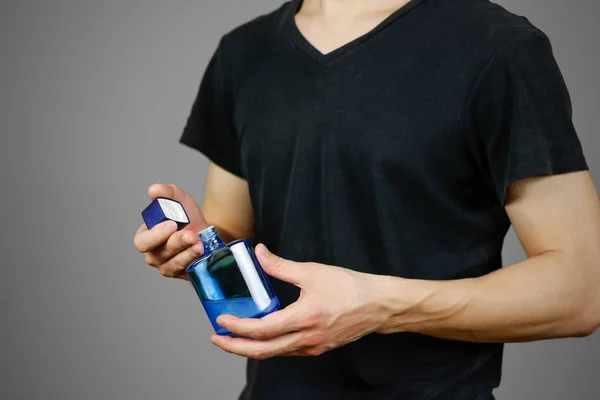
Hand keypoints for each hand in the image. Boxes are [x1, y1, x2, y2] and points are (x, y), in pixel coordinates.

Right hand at [134, 184, 207, 279]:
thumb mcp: (179, 200)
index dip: (155, 235)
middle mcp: (154, 254)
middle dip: (175, 244)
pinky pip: (185, 271)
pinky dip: (194, 261)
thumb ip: (167, 193)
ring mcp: (167, 267)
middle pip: (158, 255)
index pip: (142, 241)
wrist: (207, 231)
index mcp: (146, 237)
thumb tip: (154, 190)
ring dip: (188, 253)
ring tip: (200, 243)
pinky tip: (202, 252)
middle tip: (191, 235)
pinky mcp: (182, 274)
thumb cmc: (187, 217)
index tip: (171, 224)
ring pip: (173, 264)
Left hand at [211, 244, 389, 358]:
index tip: (222, 321)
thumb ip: (281, 266)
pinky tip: (263, 336)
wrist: (379, 305)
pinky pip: (287, 351)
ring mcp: (313, 347)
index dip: (237, 327)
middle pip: (262, 351)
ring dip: (251, 348)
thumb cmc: (351, 288)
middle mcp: (306, 339)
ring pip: (274, 354)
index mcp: (304, 319)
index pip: (261, 330)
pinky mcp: (318, 347)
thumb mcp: (313, 271)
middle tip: (217, 339)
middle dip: (235, 347)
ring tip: (234, 338)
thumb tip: (258, 253)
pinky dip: (269, 346)